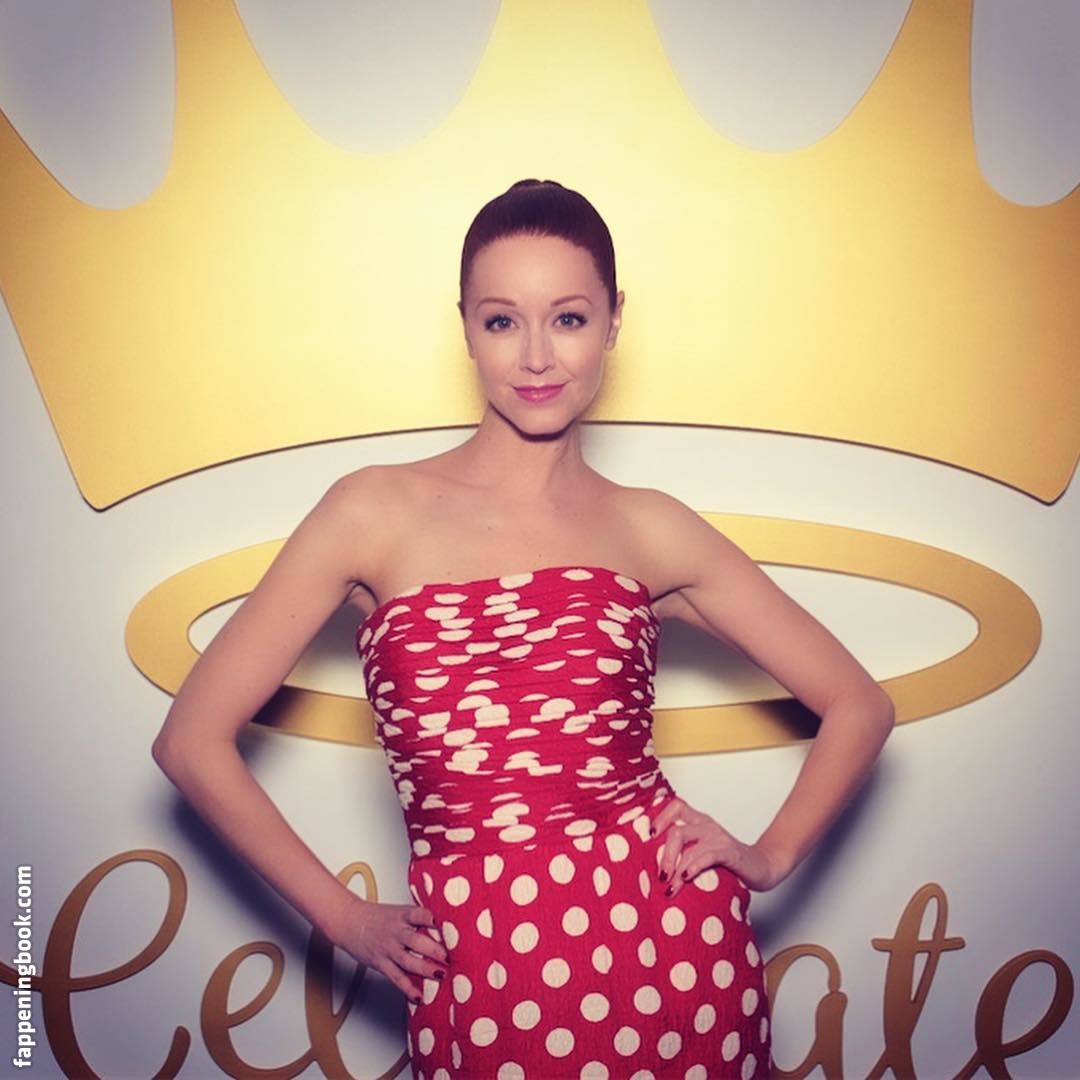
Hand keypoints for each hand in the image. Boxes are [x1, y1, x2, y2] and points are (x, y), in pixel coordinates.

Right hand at [330, 894, 449, 1002]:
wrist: (350, 922)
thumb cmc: (379, 917)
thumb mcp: (400, 911)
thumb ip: (419, 918)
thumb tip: (447, 924)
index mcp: (403, 915)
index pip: (420, 914)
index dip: (433, 919)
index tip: (448, 924)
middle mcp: (396, 932)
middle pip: (416, 941)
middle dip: (435, 950)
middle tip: (450, 956)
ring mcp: (388, 949)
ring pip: (408, 961)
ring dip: (425, 969)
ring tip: (441, 975)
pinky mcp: (381, 963)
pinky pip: (396, 978)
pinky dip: (408, 989)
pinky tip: (419, 996)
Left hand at [650, 795, 782, 896]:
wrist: (762, 868)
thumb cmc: (729, 863)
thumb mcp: (703, 853)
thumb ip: (685, 852)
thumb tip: (656, 868)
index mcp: (699, 822)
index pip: (676, 806)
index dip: (660, 817)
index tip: (649, 836)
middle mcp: (707, 826)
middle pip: (677, 831)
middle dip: (664, 854)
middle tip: (661, 875)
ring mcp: (718, 837)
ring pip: (688, 844)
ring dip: (675, 867)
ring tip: (670, 886)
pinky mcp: (730, 852)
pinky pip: (707, 855)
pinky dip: (694, 865)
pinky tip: (686, 877)